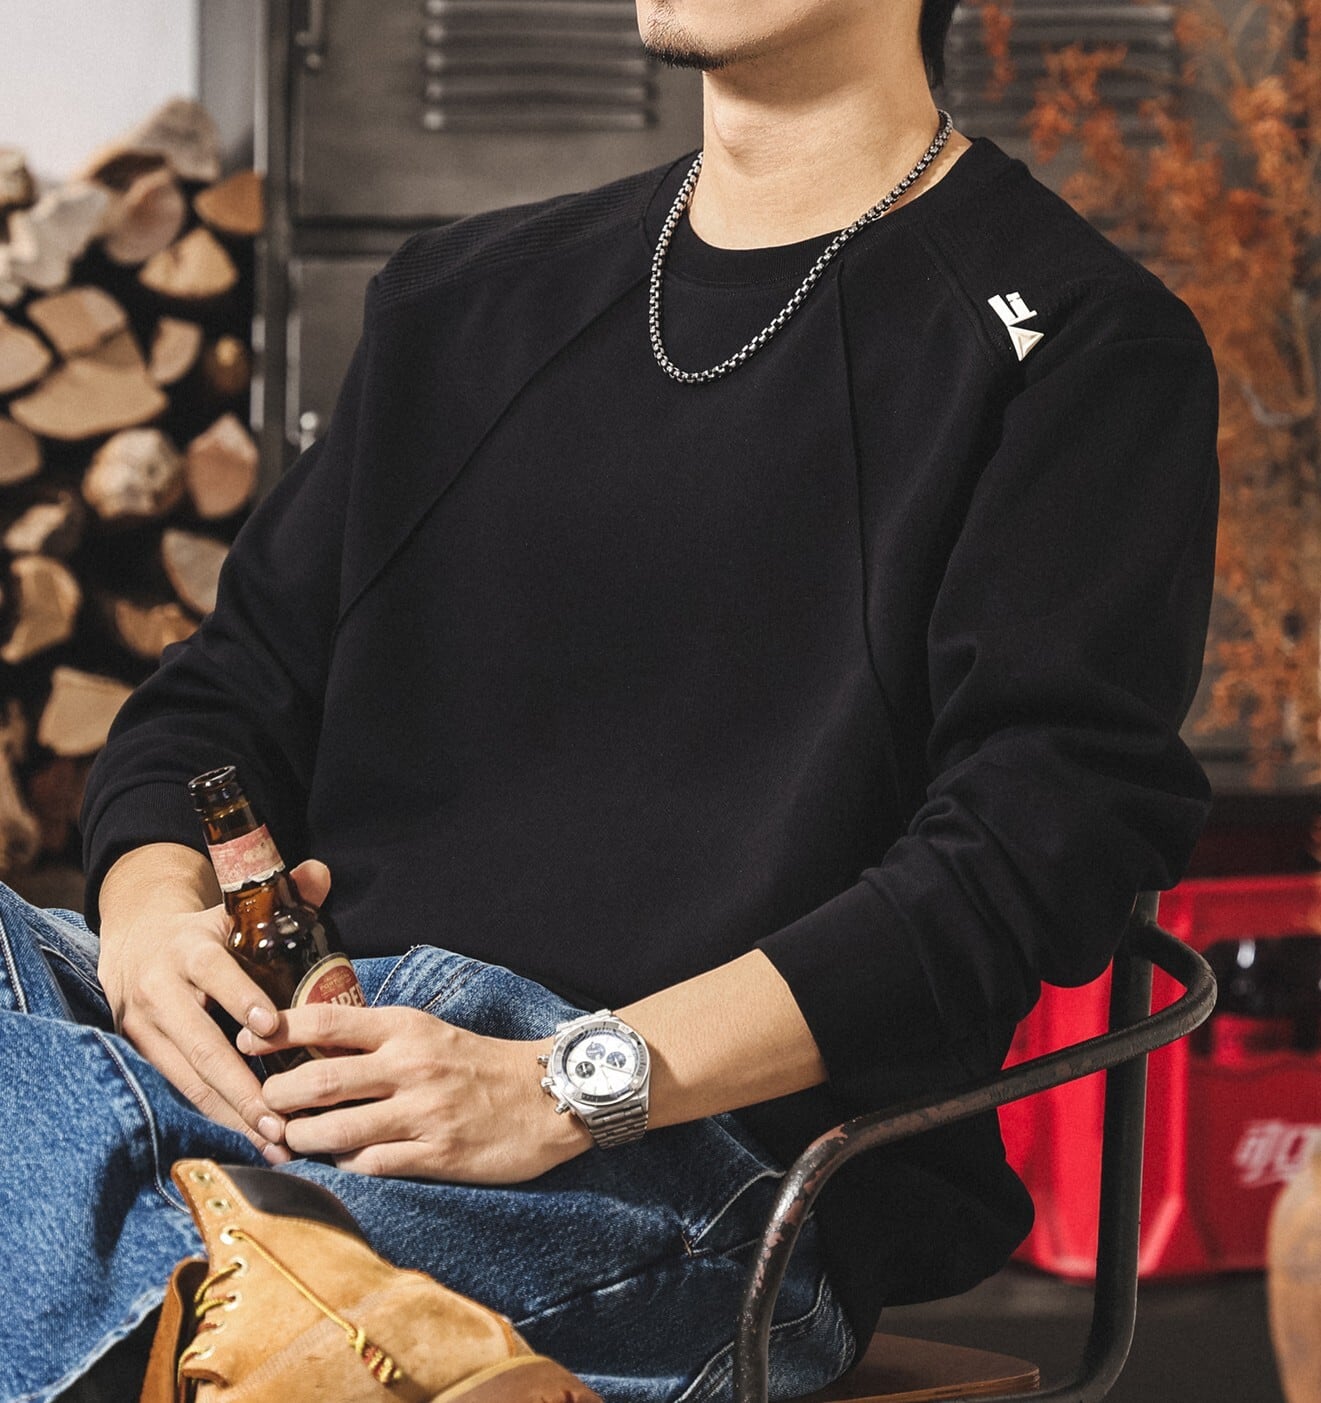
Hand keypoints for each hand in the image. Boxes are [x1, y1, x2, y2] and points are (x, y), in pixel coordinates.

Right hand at [97, 846, 331, 1164]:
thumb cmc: (206, 930)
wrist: (136, 941)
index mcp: (190, 949)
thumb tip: (319, 873)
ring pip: (188, 1077)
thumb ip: (284, 893)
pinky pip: (180, 1090)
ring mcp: (145, 1027)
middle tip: (282, 1116)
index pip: (217, 973)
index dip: (243, 998)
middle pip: (201, 1043)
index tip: (274, 1026)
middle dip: (243, 1085)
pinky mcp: (141, 1053)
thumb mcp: (236, 908)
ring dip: (232, 1112)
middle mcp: (161, 989)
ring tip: (273, 1139)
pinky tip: (251, 1137)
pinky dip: (216, 1115)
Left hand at [238, 1004, 592, 1182]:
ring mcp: (423, 1112)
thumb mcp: (428, 1034)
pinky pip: (372, 1165)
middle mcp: (411, 1066)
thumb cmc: (478, 1063)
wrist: (546, 1095)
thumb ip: (375, 1040)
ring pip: (336, 1130)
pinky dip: (347, 1166)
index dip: (277, 1030)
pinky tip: (341, 1162)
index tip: (246, 1039)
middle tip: (261, 1106)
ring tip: (288, 1140)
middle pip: (319, 1080)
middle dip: (277, 1098)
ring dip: (301, 1139)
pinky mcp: (437, 1154)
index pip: (326, 1020)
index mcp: (406, 1027)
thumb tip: (309, 1048)